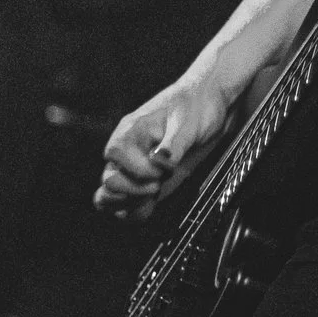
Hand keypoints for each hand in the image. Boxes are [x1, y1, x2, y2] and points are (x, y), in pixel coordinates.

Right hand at [94, 72, 232, 220]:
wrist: (208, 105)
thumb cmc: (194, 106)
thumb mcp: (188, 122)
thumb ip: (174, 144)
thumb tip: (159, 161)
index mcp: (130, 130)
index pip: (115, 154)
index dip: (136, 168)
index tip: (160, 170)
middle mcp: (127, 151)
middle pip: (108, 180)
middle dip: (133, 190)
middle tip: (158, 184)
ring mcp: (134, 169)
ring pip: (109, 196)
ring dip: (128, 203)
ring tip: (153, 195)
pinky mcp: (146, 182)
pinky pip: (126, 204)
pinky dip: (134, 211)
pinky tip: (152, 205)